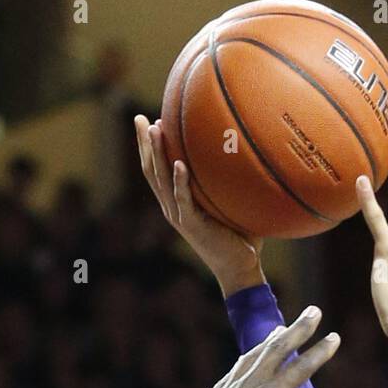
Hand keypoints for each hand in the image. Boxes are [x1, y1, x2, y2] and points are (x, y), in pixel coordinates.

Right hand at [134, 114, 264, 296]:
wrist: (240, 270)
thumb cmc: (240, 238)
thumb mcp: (231, 204)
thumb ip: (232, 182)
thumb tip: (249, 154)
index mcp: (178, 202)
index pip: (157, 170)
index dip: (149, 147)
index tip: (147, 121)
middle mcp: (173, 207)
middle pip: (151, 170)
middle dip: (143, 143)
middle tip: (138, 118)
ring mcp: (180, 216)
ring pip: (161, 180)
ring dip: (156, 154)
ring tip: (152, 129)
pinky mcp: (191, 225)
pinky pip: (183, 199)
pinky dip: (179, 181)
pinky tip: (178, 163)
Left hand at [177, 307, 338, 387]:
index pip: (300, 368)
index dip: (319, 351)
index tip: (334, 336)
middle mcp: (248, 385)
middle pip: (277, 349)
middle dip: (298, 329)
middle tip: (314, 311)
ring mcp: (230, 387)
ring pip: (255, 354)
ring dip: (273, 339)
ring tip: (284, 328)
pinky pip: (239, 366)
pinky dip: (253, 355)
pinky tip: (253, 356)